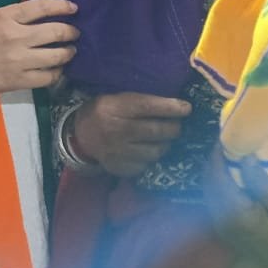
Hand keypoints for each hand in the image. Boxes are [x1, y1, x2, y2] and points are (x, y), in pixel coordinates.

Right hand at [0, 0, 78, 94]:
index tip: (73, 8)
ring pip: (56, 56)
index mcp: (6, 17)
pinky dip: (57, 73)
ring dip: (68, 53)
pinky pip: (48, 77)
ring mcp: (18, 61)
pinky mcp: (18, 80)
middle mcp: (15, 37)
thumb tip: (41, 14)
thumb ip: (14, 15)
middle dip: (70, 32)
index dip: (62, 6)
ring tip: (69, 51)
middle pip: (55, 32)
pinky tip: (57, 70)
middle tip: (74, 33)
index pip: (42, 7)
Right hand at [69, 92, 190, 176]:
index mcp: (114, 108)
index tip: (187, 108)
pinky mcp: (120, 168)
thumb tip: (174, 105)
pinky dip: (151, 158)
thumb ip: (140, 101)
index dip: (170, 107)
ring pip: (155, 151)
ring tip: (165, 138)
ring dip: (165, 144)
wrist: (80, 136)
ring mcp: (118, 152)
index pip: (148, 107)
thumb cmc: (103, 112)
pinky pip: (146, 165)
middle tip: (178, 125)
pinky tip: (148, 150)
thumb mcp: (115, 99)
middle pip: (155, 131)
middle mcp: (116, 130)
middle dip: (174, 128)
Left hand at [205, 152, 267, 267]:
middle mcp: (220, 218)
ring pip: (207, 188)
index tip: (225, 136)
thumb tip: (245, 156)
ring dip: (214, 170)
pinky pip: (212, 198)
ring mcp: (219, 224)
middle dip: (214, 159)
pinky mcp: (222, 227)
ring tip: (229, 154)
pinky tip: (229, 174)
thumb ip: (261, 181)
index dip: (217, 153)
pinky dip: (217, 182)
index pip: (216, 175)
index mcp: (234, 211)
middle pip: (207, 180)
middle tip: (227, 142)